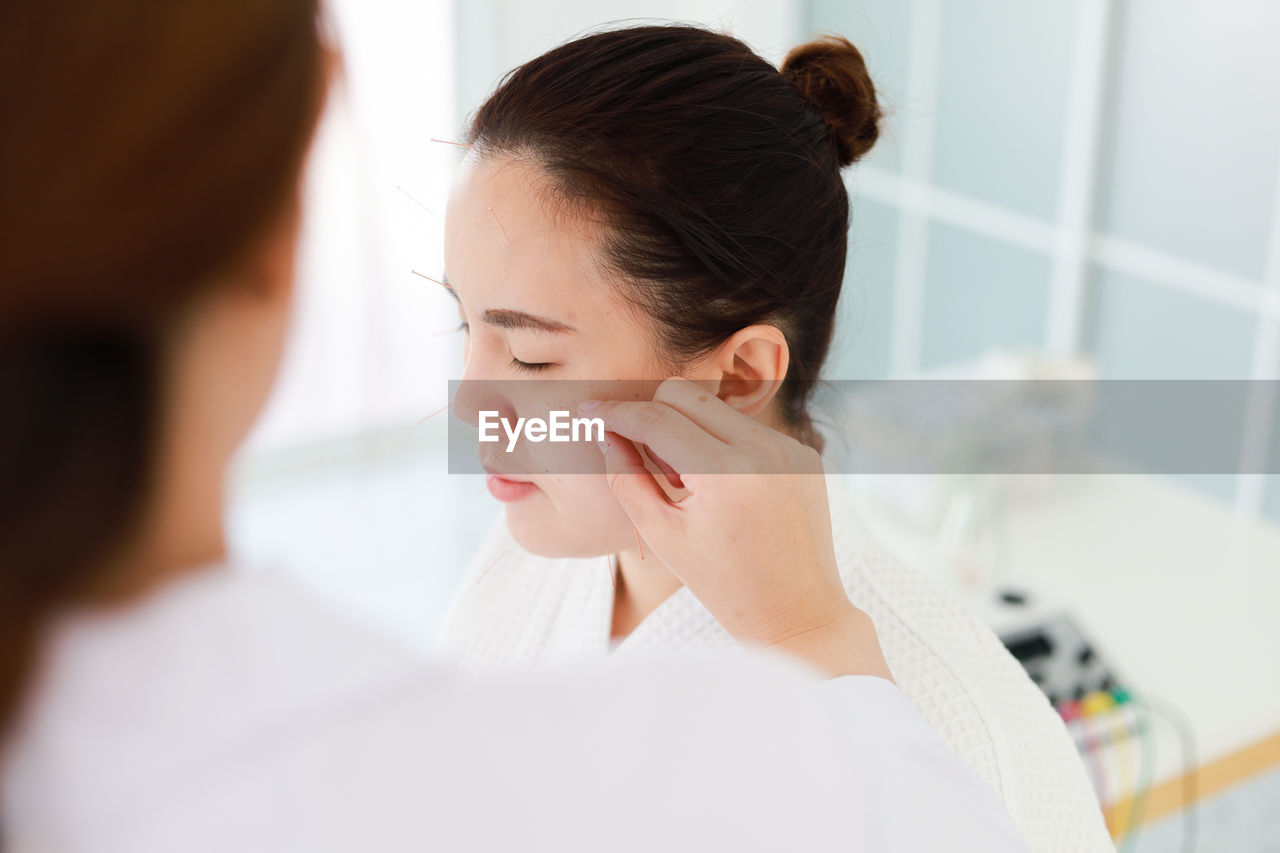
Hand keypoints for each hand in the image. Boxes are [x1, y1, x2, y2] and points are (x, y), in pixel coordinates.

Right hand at [580, 378, 891, 679]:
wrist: (798, 612)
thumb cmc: (723, 585)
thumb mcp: (662, 536)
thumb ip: (626, 479)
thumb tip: (604, 432)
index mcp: (727, 474)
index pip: (656, 419)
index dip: (615, 412)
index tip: (587, 411)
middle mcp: (764, 451)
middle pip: (685, 395)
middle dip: (650, 412)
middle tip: (639, 452)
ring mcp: (790, 448)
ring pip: (717, 408)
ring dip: (686, 429)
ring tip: (682, 480)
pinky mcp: (804, 454)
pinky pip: (748, 429)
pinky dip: (720, 443)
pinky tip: (717, 487)